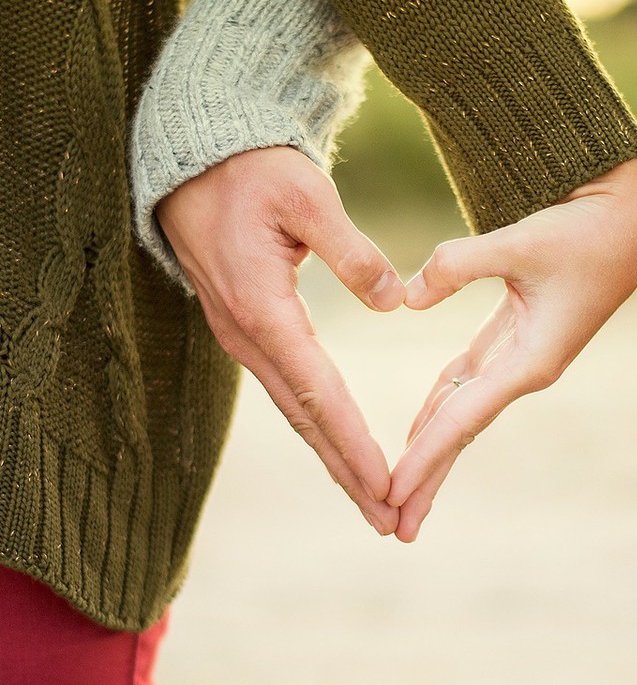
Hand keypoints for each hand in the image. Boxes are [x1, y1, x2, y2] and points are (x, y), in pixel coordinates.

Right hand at [156, 146, 404, 534]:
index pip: (318, 392)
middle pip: (305, 419)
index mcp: (264, 309)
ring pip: (295, 411)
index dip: (354, 442)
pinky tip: (336, 444)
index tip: (387, 485)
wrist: (195, 164)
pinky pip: (287, 389)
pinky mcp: (247, 330)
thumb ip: (352, 251)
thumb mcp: (306, 197)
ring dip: (332, 457)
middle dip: (347, 472)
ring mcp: (243, 337)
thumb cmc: (251, 173)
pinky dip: (316, 425)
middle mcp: (248, 336)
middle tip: (387, 520)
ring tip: (370, 498)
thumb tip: (393, 302)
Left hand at [388, 157, 636, 541]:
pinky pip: (466, 383)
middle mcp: (523, 371)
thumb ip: (458, 265)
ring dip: (430, 450)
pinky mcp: (511, 340)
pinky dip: (439, 407)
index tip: (391, 493)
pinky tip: (419, 427)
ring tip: (401, 490)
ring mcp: (517, 359)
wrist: (625, 219)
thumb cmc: (584, 231)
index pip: (463, 420)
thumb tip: (405, 299)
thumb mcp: (521, 242)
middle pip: (461, 433)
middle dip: (427, 478)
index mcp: (531, 362)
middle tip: (394, 526)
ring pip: (461, 413)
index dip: (424, 457)